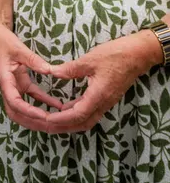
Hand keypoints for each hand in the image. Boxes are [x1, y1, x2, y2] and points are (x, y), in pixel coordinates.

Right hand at [0, 22, 63, 130]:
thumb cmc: (1, 40)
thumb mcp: (17, 47)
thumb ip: (33, 59)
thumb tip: (49, 71)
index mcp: (4, 80)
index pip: (15, 102)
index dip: (29, 112)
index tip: (44, 116)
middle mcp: (7, 87)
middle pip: (16, 113)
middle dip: (33, 122)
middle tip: (52, 125)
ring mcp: (13, 86)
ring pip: (22, 109)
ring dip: (37, 116)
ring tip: (55, 119)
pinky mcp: (19, 82)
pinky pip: (32, 96)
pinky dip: (43, 102)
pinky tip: (56, 104)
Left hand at [43, 31, 161, 132]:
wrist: (137, 55)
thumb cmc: (114, 55)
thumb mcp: (89, 59)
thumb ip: (70, 69)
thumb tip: (51, 72)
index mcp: (99, 95)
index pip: (78, 115)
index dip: (61, 119)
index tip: (47, 119)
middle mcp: (103, 103)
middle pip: (82, 123)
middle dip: (64, 127)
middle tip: (46, 125)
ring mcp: (106, 102)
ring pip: (87, 120)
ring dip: (70, 122)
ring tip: (52, 120)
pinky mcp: (106, 98)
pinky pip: (90, 111)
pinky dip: (76, 113)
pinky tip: (65, 108)